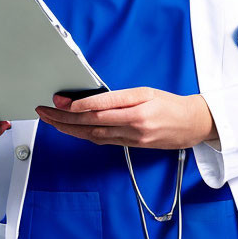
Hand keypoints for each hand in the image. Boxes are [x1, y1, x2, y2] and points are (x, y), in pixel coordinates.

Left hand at [35, 87, 216, 149]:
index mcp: (138, 106)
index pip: (101, 106)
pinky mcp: (132, 146)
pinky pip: (103, 141)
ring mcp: (132, 138)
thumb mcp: (147, 92)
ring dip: (69, 129)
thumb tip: (92, 99)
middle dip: (64, 118)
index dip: (77, 106)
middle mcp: (134, 124)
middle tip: (44, 111)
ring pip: (94, 135)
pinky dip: (84, 136)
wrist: (193, 125)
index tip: (59, 102)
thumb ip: (120, 97)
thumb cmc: (170, 104)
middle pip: (92, 122)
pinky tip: (71, 131)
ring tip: (51, 121)